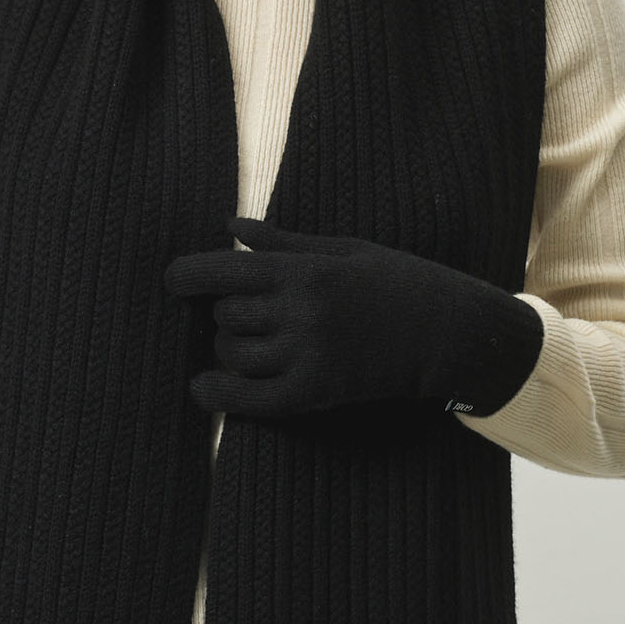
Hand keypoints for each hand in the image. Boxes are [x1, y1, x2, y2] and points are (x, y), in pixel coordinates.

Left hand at [163, 214, 543, 417]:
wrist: (451, 333)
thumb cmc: (399, 282)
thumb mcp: (345, 249)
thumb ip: (282, 242)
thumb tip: (229, 223)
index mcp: (306, 271)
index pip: (220, 270)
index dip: (185, 276)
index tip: (173, 282)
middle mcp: (302, 313)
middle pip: (225, 315)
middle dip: (224, 312)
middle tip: (242, 311)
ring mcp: (309, 356)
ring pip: (233, 355)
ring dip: (228, 349)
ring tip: (247, 342)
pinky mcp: (318, 393)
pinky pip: (251, 400)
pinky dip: (220, 395)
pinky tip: (204, 388)